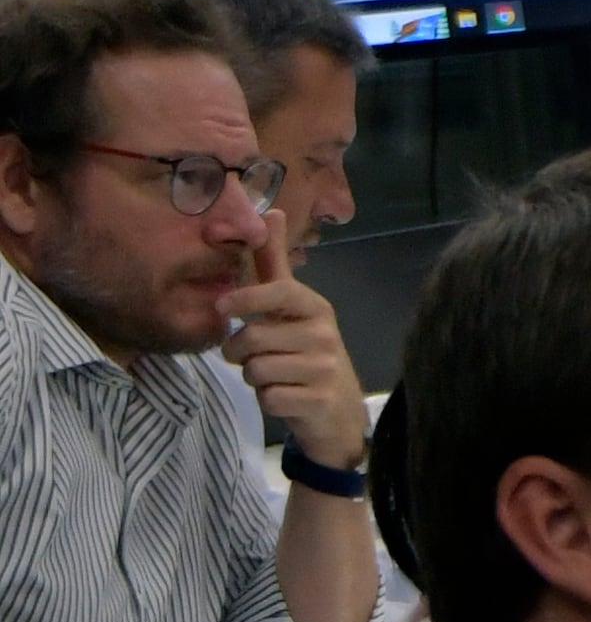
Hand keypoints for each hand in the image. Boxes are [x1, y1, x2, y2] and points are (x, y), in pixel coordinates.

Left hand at [215, 249, 366, 469]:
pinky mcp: (320, 401)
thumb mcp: (291, 306)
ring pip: (256, 368)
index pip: (280, 291)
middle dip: (240, 351)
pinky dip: (268, 400)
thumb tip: (272, 210)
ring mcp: (325, 369)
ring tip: (274, 376)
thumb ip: (275, 262)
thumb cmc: (305, 352)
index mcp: (315, 307)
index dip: (246, 298)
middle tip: (253, 355)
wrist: (338, 411)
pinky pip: (269, 397)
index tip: (221, 305)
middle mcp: (325, 334)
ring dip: (254, 377)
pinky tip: (285, 396)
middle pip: (253, 337)